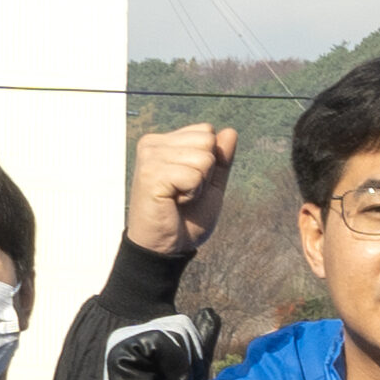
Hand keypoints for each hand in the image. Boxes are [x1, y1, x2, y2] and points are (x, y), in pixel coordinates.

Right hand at [125, 120, 235, 260]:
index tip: (188, 182)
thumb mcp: (211, 185)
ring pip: (203, 158)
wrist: (166, 247)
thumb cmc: (185, 218)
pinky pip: (193, 175)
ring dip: (198, 185)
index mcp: (164, 142)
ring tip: (177, 198)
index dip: (209, 162)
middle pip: (207, 140)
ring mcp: (150, 157)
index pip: (206, 131)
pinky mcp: (151, 174)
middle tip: (183, 191)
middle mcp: (152, 144)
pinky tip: (173, 202)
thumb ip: (221, 159)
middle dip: (205, 171)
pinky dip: (191, 194)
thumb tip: (230, 131)